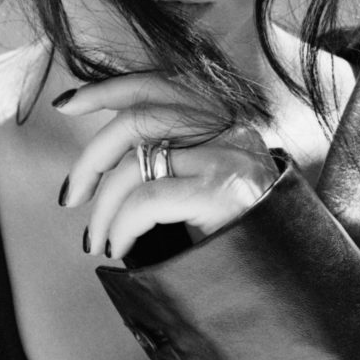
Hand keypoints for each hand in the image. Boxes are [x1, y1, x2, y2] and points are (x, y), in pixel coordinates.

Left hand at [54, 71, 278, 258]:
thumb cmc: (245, 235)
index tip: (66, 104)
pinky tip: (120, 247)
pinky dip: (120, 225)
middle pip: (136, 120)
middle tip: (70, 198)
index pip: (157, 85)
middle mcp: (229, 129)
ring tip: (95, 240)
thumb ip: (174, 159)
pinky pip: (147, 199)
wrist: (292, 275)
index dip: (106, 89)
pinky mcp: (222, 192)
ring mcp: (228, 158)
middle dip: (90, 160)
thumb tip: (109, 165)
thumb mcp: (210, 183)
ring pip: (135, 161)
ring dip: (101, 205)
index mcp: (223, 118)